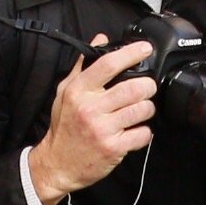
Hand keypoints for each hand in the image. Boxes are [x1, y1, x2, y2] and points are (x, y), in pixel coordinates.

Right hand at [31, 35, 156, 204]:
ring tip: (140, 110)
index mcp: (78, 91)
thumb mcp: (65, 92)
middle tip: (147, 87)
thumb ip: (83, 65)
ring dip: (147, 108)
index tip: (145, 48)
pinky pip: (142, 134)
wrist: (57, 164)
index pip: (108, 65)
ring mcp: (102, 129)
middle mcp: (90, 108)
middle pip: (132, 88)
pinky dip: (144, 132)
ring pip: (141, 110)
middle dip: (147, 85)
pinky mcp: (113, 148)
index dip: (131, 53)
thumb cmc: (64, 127)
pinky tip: (136, 130)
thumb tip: (101, 39)